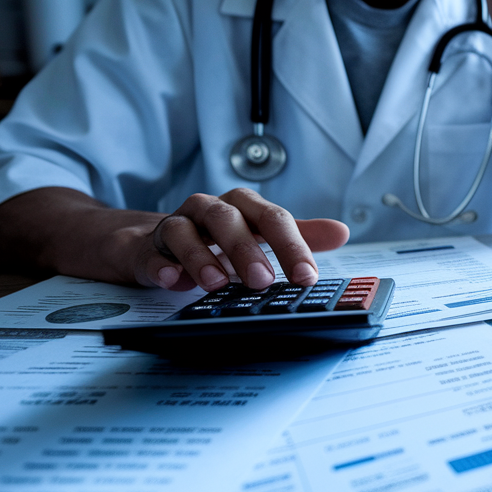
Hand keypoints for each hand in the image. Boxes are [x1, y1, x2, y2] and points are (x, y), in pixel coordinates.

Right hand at [141, 188, 348, 291]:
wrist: (159, 242)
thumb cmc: (219, 237)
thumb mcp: (260, 234)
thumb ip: (299, 234)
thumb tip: (341, 232)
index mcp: (244, 207)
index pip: (273, 220)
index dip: (292, 247)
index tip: (307, 276)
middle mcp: (211, 210)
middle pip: (229, 220)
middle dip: (247, 250)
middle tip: (263, 281)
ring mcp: (177, 226)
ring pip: (186, 231)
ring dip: (202, 257)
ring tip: (217, 284)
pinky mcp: (149, 247)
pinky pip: (153, 252)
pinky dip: (163, 266)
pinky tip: (173, 281)